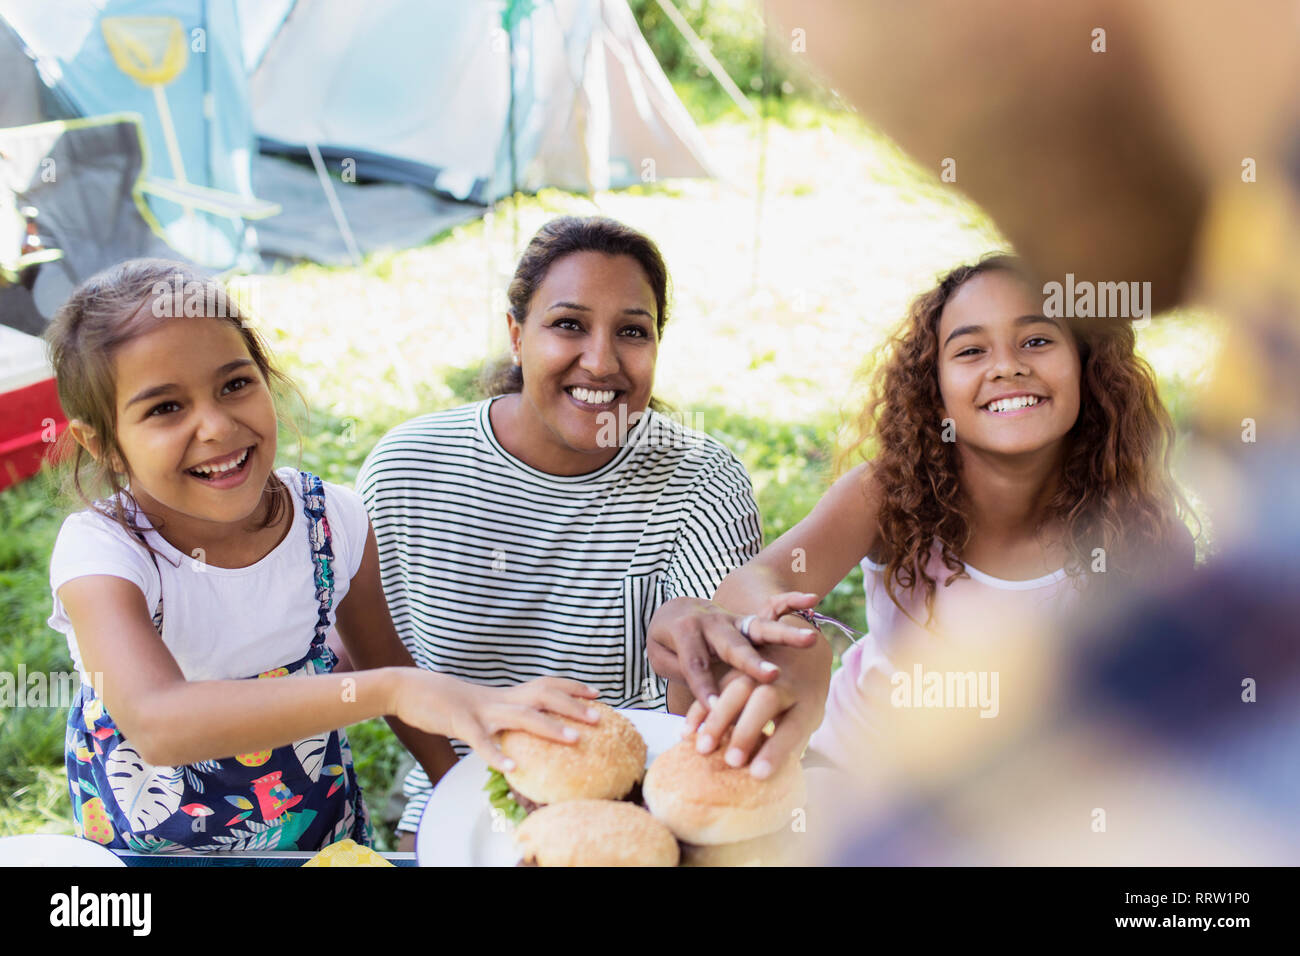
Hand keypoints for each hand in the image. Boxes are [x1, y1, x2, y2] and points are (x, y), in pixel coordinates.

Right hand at [394, 672, 599, 772]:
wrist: (410, 688)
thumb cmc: (446, 701)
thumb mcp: (481, 706)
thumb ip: (502, 714)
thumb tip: (522, 729)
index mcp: (505, 694)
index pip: (545, 684)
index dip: (572, 687)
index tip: (598, 694)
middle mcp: (499, 698)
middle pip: (543, 696)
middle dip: (572, 706)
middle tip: (598, 718)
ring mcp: (481, 710)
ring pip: (521, 716)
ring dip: (549, 728)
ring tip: (574, 740)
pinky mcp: (460, 723)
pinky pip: (481, 742)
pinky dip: (496, 754)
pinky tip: (512, 768)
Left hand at [648, 592, 821, 707]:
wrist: (676, 608)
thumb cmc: (667, 640)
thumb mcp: (659, 654)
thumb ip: (679, 669)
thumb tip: (706, 694)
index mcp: (686, 630)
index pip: (696, 664)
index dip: (704, 687)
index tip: (715, 709)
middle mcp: (714, 622)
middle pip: (733, 645)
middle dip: (752, 661)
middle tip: (772, 676)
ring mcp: (735, 620)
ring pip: (761, 627)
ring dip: (785, 634)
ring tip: (809, 640)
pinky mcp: (750, 621)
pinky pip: (774, 605)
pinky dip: (793, 600)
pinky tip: (812, 600)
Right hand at [682, 636, 828, 778]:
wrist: (801, 655)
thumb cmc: (801, 702)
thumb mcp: (805, 721)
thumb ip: (787, 744)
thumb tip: (762, 779)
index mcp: (807, 702)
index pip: (793, 726)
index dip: (775, 751)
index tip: (758, 774)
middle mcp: (784, 683)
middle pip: (764, 701)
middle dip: (746, 731)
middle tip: (731, 761)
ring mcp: (758, 671)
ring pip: (736, 689)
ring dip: (718, 719)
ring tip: (703, 747)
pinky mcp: (736, 667)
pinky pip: (714, 686)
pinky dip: (700, 709)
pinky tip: (688, 731)